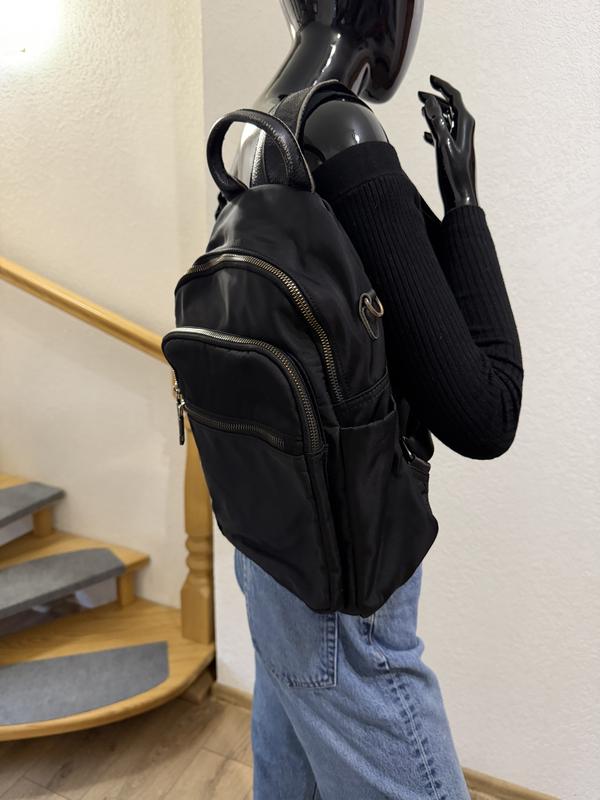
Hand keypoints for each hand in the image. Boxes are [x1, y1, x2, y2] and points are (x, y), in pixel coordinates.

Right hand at [418, 75, 477, 211]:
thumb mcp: (443, 145)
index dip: (442, 86)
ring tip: (420, 107)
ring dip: (433, 113)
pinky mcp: (453, 152)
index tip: (430, 79)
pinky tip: (424, 134)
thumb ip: (436, 122)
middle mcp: (464, 130)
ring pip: (445, 120)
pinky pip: (443, 135)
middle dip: (434, 98)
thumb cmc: (454, 175)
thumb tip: (429, 100)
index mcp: (465, 125)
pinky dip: (433, 130)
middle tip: (418, 93)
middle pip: (449, 107)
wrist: (461, 198)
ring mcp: (458, 141)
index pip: (454, 98)